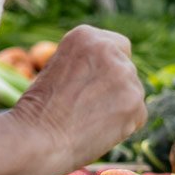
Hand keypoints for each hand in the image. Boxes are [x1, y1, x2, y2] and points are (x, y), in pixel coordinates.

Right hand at [7, 25, 147, 167]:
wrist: (35, 139)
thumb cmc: (38, 112)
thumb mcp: (58, 69)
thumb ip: (87, 65)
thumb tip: (112, 76)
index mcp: (85, 35)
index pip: (116, 46)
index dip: (107, 69)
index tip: (96, 86)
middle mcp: (108, 48)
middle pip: (126, 69)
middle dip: (114, 89)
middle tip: (89, 110)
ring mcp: (124, 73)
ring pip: (134, 92)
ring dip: (119, 108)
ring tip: (89, 121)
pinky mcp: (134, 100)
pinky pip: (138, 115)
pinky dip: (125, 127)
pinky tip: (99, 132)